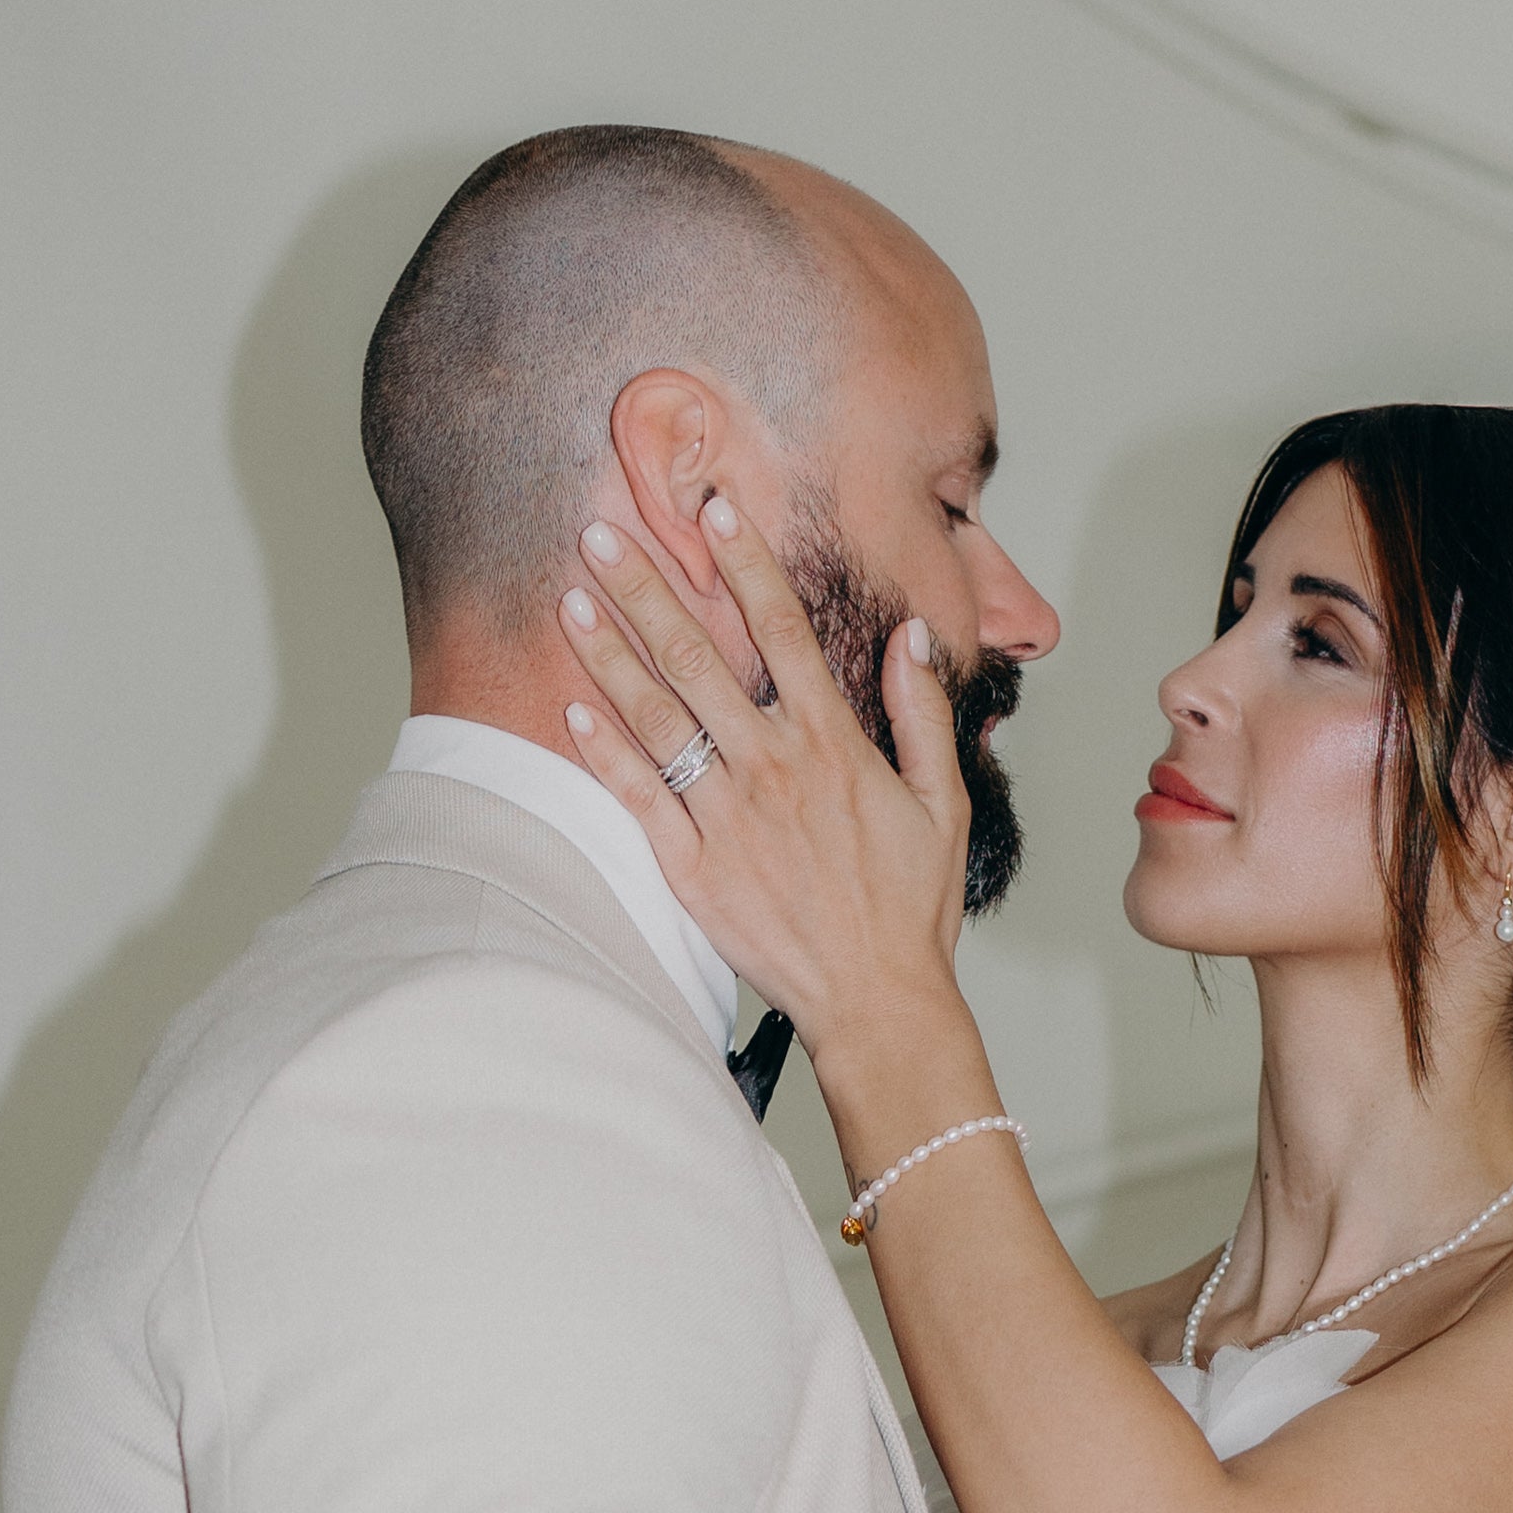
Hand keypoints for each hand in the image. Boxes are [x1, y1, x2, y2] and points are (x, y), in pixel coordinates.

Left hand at [557, 503, 972, 1063]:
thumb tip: (912, 635)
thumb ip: (923, 713)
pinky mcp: (695, 871)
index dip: (743, 561)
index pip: (782, 627)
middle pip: (700, 655)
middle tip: (599, 533)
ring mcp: (728, 818)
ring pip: (658, 717)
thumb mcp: (942, 804)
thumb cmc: (913, 911)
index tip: (711, 507)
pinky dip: (604, 752)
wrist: (879, 1005)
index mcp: (833, 745)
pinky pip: (640, 799)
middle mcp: (774, 768)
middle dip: (645, 587)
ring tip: (570, 601)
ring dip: (611, 654)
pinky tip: (572, 708)